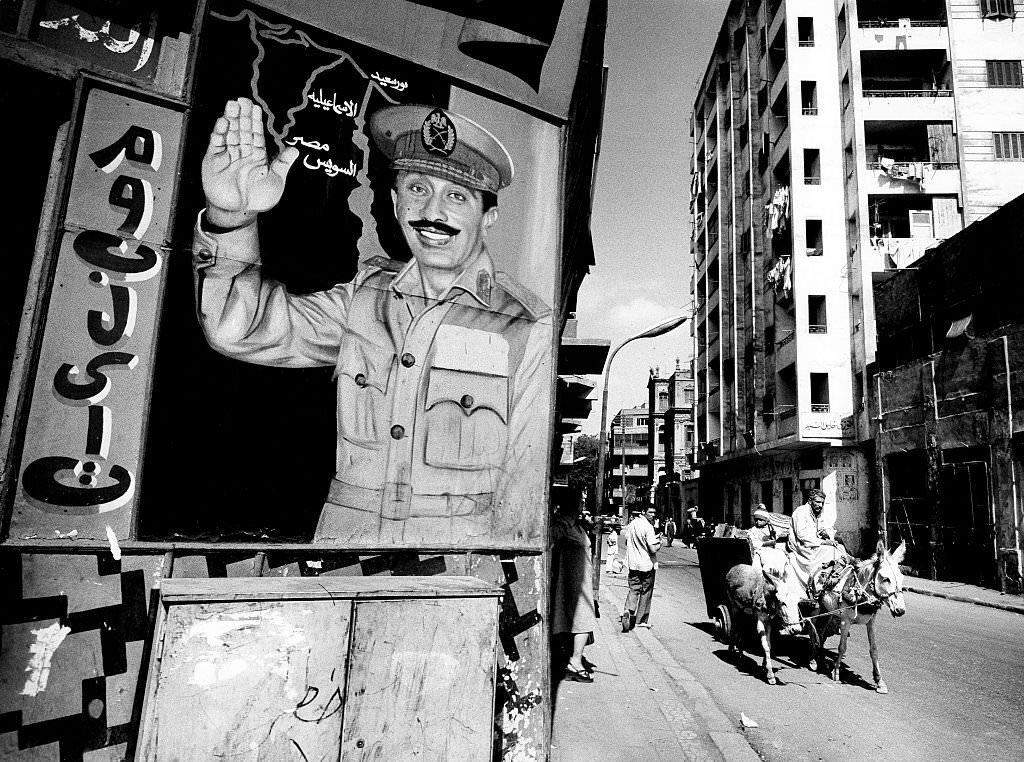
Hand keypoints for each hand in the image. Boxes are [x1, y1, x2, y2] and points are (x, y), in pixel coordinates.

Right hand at [201, 98, 298, 227]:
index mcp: (257, 155)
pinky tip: (222, 122)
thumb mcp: (275, 181)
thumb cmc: (257, 199)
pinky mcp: (213, 160)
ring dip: (230, 119)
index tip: (255, 107)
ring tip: (232, 105)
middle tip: (242, 100)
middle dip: (242, 115)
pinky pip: (216, 144)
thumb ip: (283, 164)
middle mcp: (242, 152)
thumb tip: (295, 150)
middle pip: (241, 130)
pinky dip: (219, 133)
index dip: (255, 120)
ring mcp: (227, 155)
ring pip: (229, 133)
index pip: (256, 134)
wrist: (238, 213)